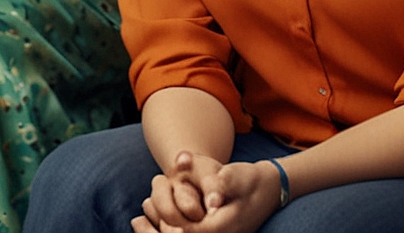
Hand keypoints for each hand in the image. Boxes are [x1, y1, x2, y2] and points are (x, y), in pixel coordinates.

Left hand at [132, 155, 278, 232]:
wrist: (267, 189)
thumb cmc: (248, 180)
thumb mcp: (236, 176)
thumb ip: (222, 185)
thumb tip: (213, 200)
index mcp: (222, 228)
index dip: (167, 226)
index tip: (144, 216)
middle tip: (136, 221)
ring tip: (138, 222)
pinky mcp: (213, 232)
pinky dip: (167, 230)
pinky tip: (148, 222)